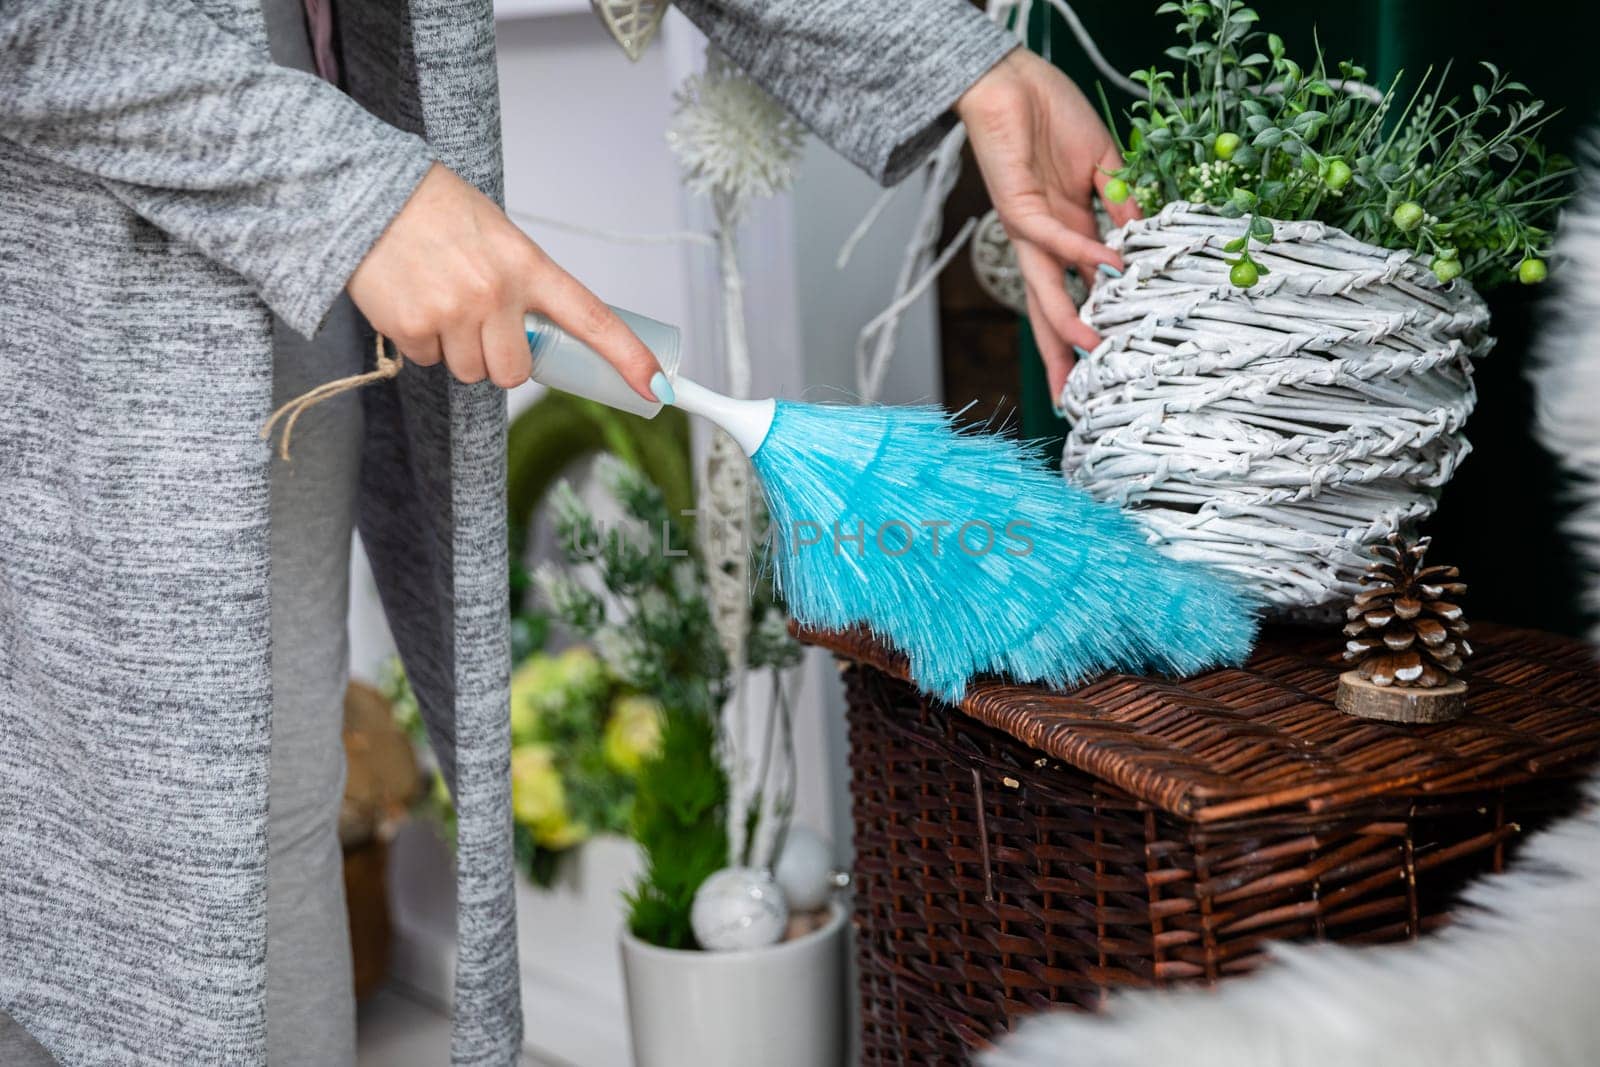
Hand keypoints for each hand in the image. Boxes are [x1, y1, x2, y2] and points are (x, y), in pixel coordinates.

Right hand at [348, 163, 662, 397]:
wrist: (366, 193)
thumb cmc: (436, 212)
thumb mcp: (498, 237)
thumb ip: (523, 285)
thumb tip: (539, 339)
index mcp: (528, 266)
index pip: (591, 318)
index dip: (628, 356)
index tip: (656, 385)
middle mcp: (496, 293)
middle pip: (515, 373)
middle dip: (500, 359)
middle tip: (479, 321)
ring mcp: (453, 313)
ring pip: (470, 373)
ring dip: (458, 350)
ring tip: (440, 300)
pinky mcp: (411, 329)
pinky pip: (429, 363)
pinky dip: (421, 341)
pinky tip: (413, 301)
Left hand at [956, 49, 1139, 401]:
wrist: (1011, 81)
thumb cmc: (1051, 118)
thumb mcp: (1102, 167)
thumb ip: (1122, 206)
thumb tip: (1143, 245)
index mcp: (1065, 236)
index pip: (1078, 294)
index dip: (1088, 329)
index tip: (1104, 366)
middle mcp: (1044, 242)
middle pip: (1049, 311)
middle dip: (1060, 357)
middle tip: (1071, 401)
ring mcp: (1029, 228)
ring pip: (1043, 288)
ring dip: (1066, 320)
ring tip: (1092, 347)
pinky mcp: (1017, 206)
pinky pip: (1052, 237)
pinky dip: (1081, 252)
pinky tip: (1108, 266)